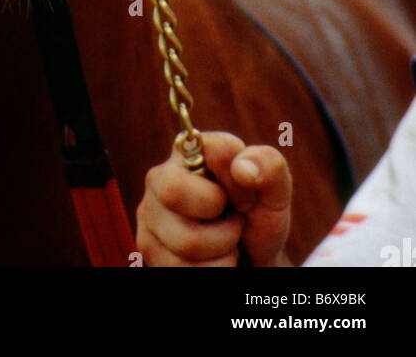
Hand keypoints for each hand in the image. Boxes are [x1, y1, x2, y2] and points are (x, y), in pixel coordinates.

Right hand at [136, 131, 291, 266]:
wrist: (250, 261)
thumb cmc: (258, 218)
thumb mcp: (274, 192)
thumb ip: (269, 167)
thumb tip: (242, 168)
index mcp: (191, 152)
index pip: (213, 149)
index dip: (238, 181)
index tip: (247, 193)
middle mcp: (160, 177)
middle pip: (174, 191)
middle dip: (221, 216)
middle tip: (234, 222)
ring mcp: (149, 213)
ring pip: (186, 241)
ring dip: (223, 252)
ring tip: (226, 243)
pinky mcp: (146, 246)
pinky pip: (182, 268)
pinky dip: (212, 271)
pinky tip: (212, 260)